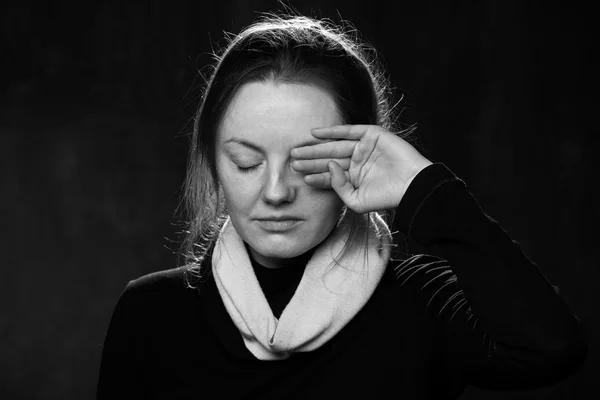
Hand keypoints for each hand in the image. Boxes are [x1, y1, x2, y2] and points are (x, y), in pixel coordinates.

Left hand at [291, 124, 432, 212]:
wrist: (411, 187)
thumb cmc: (386, 198)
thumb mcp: (356, 200)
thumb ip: (339, 187)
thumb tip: (329, 166)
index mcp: (355, 178)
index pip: (330, 175)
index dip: (314, 174)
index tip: (299, 175)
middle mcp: (358, 162)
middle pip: (328, 159)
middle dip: (310, 160)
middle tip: (292, 160)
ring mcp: (365, 148)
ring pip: (335, 146)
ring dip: (316, 148)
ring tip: (298, 150)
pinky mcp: (373, 136)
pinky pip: (349, 131)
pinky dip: (333, 131)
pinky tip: (315, 133)